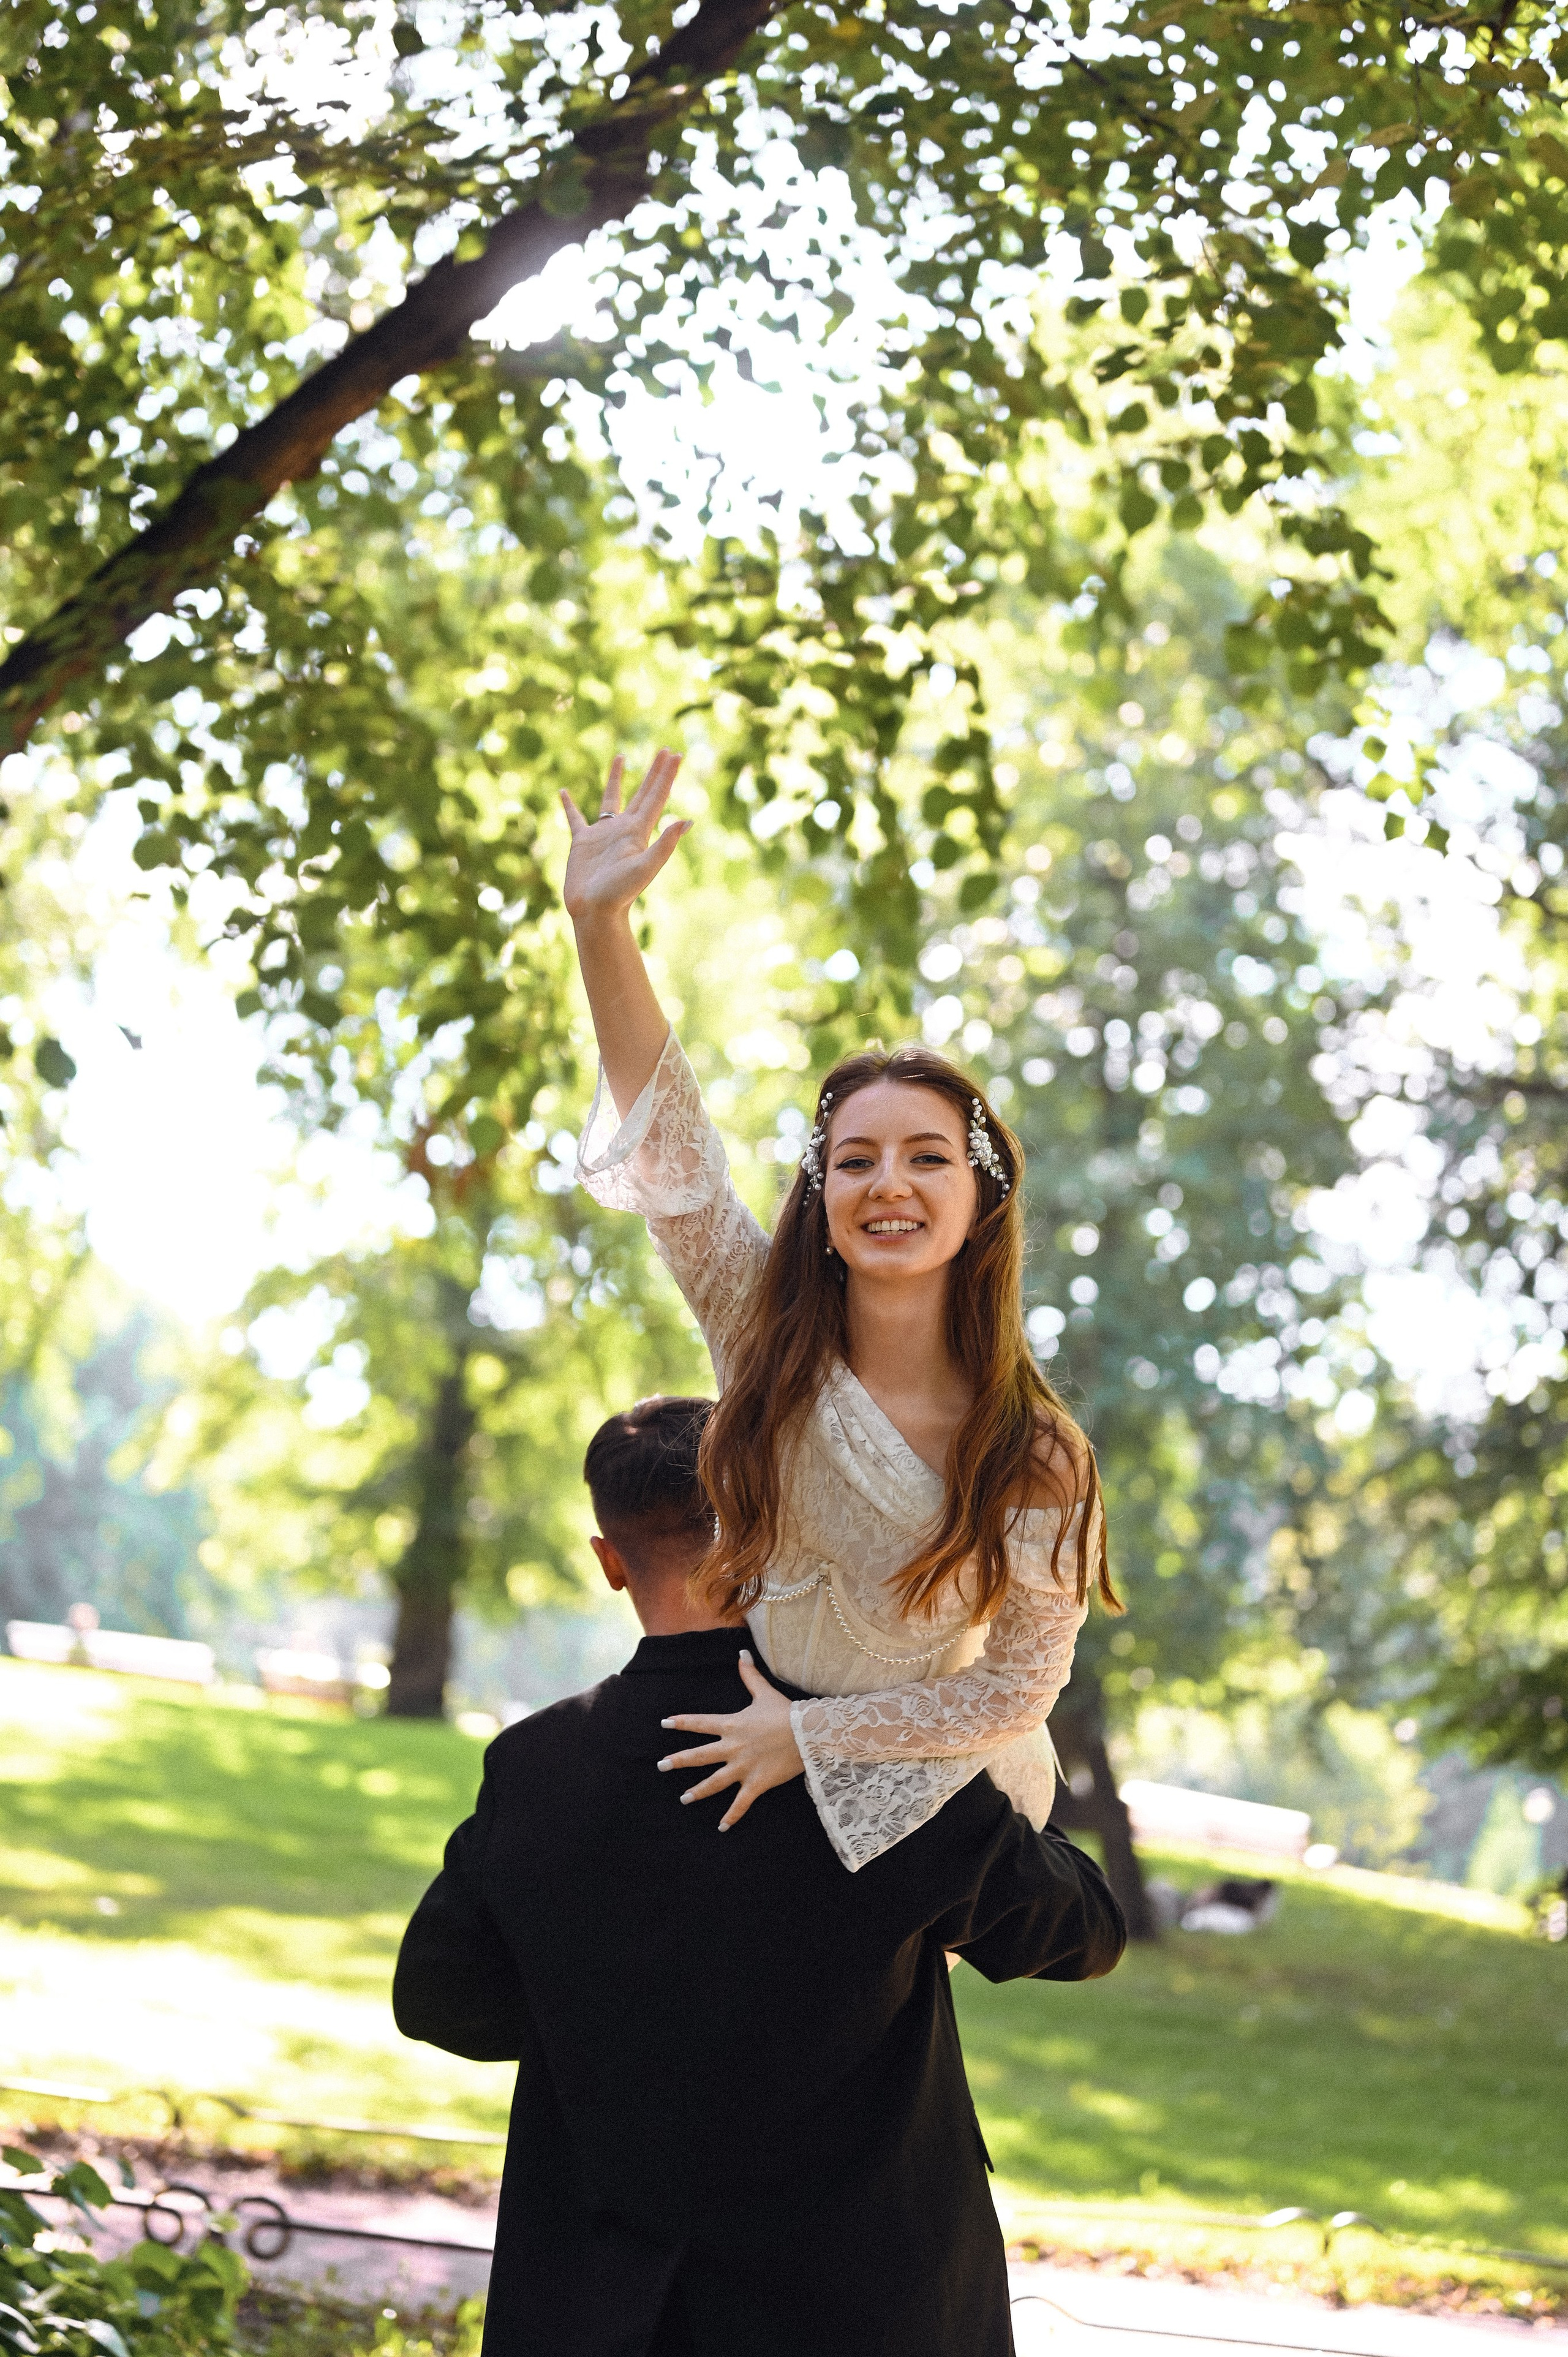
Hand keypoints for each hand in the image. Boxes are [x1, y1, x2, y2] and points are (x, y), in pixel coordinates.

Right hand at [560, 749, 688, 925]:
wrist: (596, 912)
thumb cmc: (620, 893)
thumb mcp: (645, 867)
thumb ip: (665, 845)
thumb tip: (687, 821)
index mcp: (639, 831)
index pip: (656, 796)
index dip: (666, 775)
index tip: (676, 754)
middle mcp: (623, 828)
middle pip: (641, 793)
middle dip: (653, 772)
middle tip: (664, 750)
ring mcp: (603, 834)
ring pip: (610, 798)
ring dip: (617, 778)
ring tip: (621, 757)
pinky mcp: (581, 842)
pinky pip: (575, 818)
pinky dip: (569, 805)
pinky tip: (564, 792)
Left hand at [657, 1651, 804, 1830]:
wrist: (808, 1733)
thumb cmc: (786, 1712)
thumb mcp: (764, 1692)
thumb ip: (749, 1674)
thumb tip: (741, 1652)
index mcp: (731, 1725)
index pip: (700, 1723)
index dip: (681, 1723)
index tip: (664, 1724)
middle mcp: (732, 1748)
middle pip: (699, 1755)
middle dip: (678, 1761)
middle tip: (661, 1765)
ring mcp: (743, 1767)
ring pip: (714, 1782)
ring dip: (697, 1791)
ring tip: (683, 1798)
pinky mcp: (757, 1783)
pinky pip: (741, 1804)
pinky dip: (731, 1817)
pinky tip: (721, 1827)